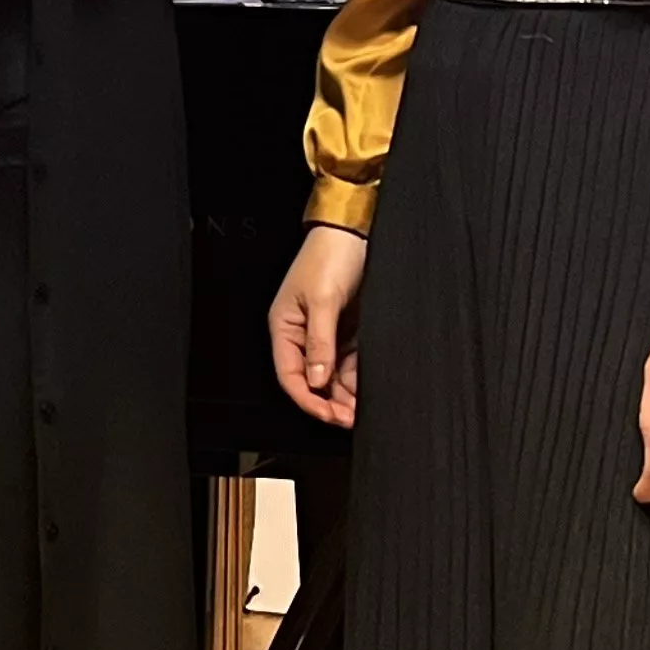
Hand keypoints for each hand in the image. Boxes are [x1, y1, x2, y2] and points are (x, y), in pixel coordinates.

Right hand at [269, 225, 366, 428]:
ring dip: (344, 392)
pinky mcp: (343, 330)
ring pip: (330, 374)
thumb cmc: (329, 256)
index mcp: (284, 327)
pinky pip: (346, 362)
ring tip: (361, 407)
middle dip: (329, 401)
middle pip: (311, 380)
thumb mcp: (324, 300)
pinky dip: (354, 376)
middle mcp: (301, 334)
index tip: (330, 415)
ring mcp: (323, 333)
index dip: (308, 399)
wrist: (353, 232)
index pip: (290, 375)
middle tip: (350, 417)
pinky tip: (365, 387)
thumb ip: (320, 342)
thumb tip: (317, 380)